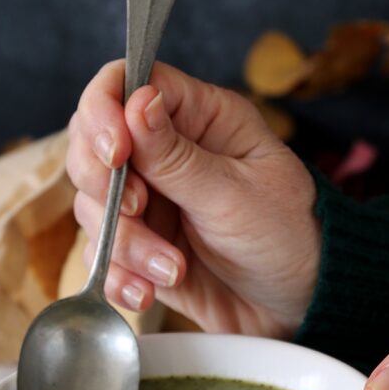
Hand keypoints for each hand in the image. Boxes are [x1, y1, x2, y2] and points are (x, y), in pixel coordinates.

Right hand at [66, 60, 320, 337]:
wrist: (297, 306)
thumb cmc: (288, 238)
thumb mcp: (237, 195)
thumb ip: (177, 157)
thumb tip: (135, 100)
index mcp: (199, 118)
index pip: (126, 83)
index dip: (105, 111)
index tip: (115, 153)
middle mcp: (165, 154)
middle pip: (91, 145)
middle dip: (103, 185)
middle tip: (138, 210)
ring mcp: (149, 201)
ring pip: (93, 207)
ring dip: (123, 244)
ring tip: (172, 270)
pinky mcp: (139, 247)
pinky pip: (101, 255)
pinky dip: (118, 276)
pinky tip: (148, 291)